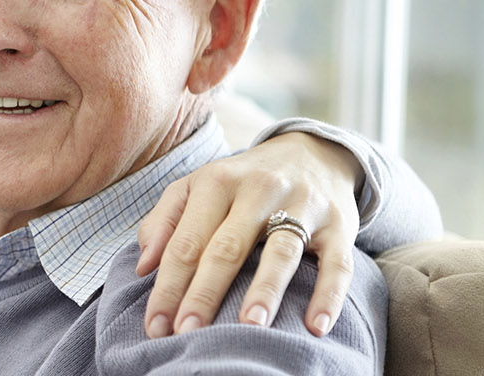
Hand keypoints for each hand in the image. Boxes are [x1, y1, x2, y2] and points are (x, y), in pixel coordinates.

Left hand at [137, 131, 360, 337]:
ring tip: (249, 325)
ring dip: (265, 290)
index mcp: (216, 181)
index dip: (168, 285)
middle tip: (188, 331)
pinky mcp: (340, 225)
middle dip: (204, 292)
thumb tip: (143, 266)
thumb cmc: (239, 182)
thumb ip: (164, 222)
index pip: (186, 242)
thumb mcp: (196, 187)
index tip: (155, 324)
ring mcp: (303, 206)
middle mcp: (259, 190)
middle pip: (227, 247)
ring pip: (282, 251)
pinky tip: (314, 325)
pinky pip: (337, 263)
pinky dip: (328, 295)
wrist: (311, 154)